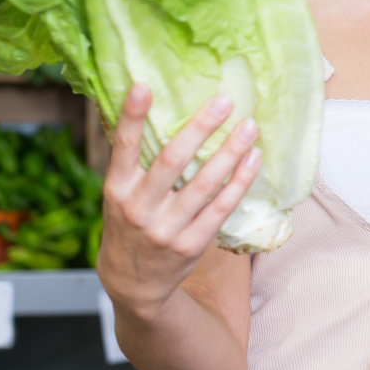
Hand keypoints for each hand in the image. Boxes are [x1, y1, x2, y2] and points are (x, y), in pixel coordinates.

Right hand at [95, 84, 260, 320]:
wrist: (132, 283)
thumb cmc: (128, 225)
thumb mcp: (118, 196)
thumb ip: (133, 162)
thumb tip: (148, 111)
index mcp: (116, 190)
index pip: (123, 148)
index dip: (132, 117)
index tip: (143, 86)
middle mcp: (138, 208)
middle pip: (172, 160)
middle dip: (200, 128)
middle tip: (225, 101)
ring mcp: (165, 229)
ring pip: (204, 184)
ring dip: (230, 152)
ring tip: (249, 126)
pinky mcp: (191, 244)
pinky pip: (221, 208)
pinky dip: (239, 182)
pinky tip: (253, 160)